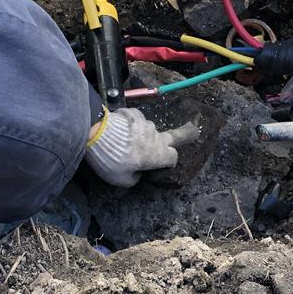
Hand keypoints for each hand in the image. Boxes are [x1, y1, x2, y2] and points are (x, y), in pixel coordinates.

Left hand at [84, 108, 199, 187]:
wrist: (97, 133)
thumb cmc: (112, 160)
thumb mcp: (121, 180)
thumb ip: (133, 178)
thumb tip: (136, 173)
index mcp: (158, 155)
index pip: (173, 158)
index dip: (169, 161)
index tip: (165, 164)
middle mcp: (156, 137)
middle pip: (176, 136)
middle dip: (186, 133)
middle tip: (195, 130)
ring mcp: (145, 123)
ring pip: (149, 130)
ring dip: (143, 135)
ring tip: (126, 141)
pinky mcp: (133, 114)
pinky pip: (136, 120)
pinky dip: (130, 125)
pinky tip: (119, 129)